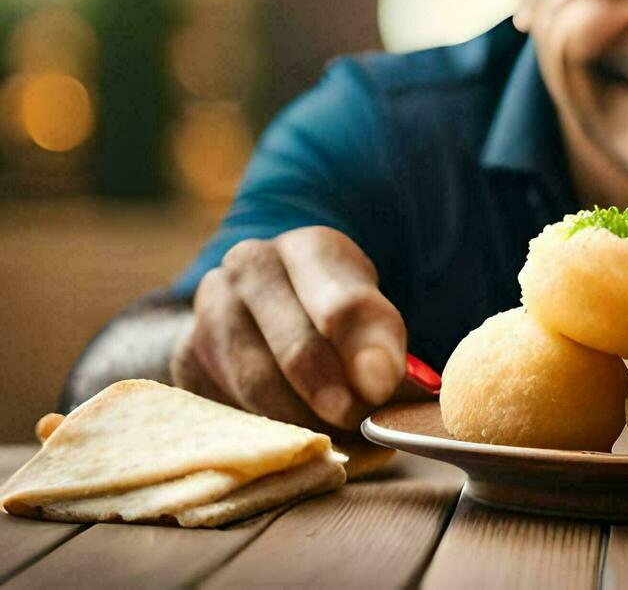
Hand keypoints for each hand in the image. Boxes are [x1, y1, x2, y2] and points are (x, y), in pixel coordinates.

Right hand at [170, 227, 405, 429]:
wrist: (260, 317)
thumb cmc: (330, 318)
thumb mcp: (370, 317)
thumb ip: (382, 347)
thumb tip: (383, 384)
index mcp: (310, 248)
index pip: (342, 304)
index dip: (368, 352)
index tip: (382, 389)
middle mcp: (250, 265)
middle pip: (296, 347)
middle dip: (334, 394)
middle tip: (358, 422)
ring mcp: (209, 309)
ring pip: (258, 384)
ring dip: (302, 420)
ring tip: (334, 434)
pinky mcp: (186, 359)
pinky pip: (226, 408)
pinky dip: (264, 432)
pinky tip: (290, 439)